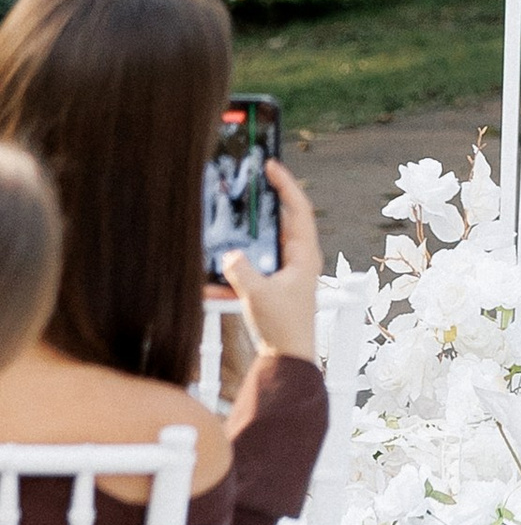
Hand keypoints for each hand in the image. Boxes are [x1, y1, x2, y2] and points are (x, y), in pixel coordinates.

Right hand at [227, 157, 318, 365]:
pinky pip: (253, 268)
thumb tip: (228, 255)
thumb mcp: (258, 295)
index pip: (298, 208)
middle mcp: (299, 258)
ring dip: (245, 238)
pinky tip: (212, 277)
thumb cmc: (283, 327)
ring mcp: (287, 271)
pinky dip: (235, 270)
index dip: (285, 184)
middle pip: (280, 220)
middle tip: (246, 185)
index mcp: (304, 253)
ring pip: (264, 244)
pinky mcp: (274, 285)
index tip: (271, 164)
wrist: (288, 359)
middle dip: (262, 204)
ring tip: (227, 224)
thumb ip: (241, 271)